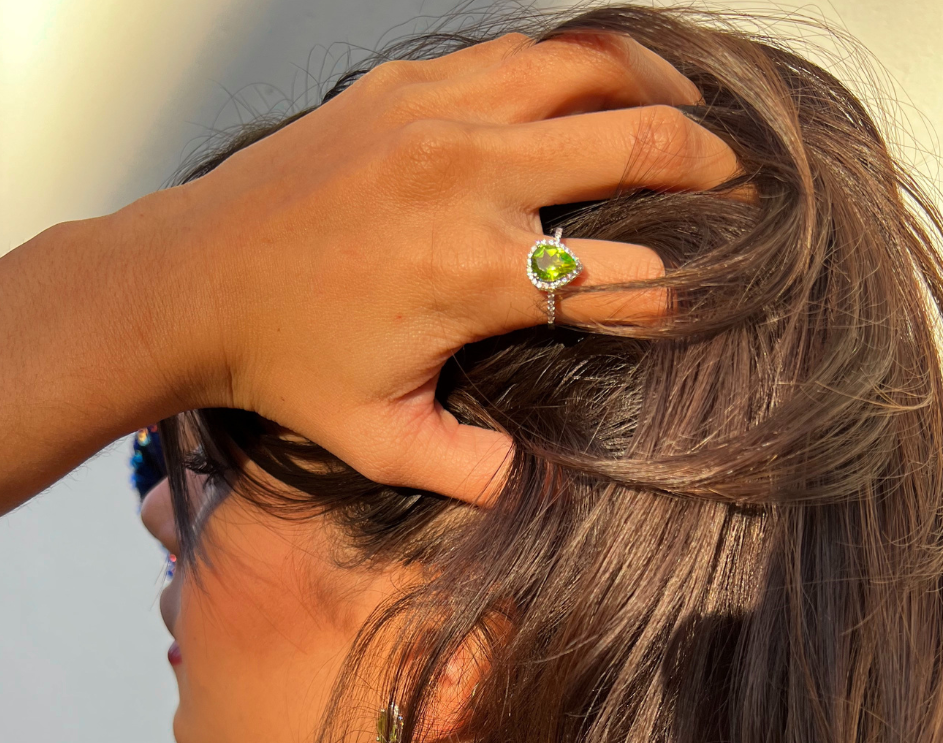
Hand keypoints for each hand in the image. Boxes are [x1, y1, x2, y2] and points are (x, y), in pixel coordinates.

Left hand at [144, 31, 740, 502]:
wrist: (193, 280)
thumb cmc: (287, 366)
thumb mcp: (383, 441)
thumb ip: (474, 470)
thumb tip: (547, 487)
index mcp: (474, 273)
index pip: (626, 276)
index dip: (677, 296)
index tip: (701, 305)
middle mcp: (468, 179)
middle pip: (639, 147)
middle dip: (712, 169)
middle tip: (748, 185)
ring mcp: (437, 116)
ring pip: (591, 70)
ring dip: (661, 91)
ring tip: (699, 117)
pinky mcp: (405, 85)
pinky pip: (523, 54)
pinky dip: (580, 68)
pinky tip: (600, 93)